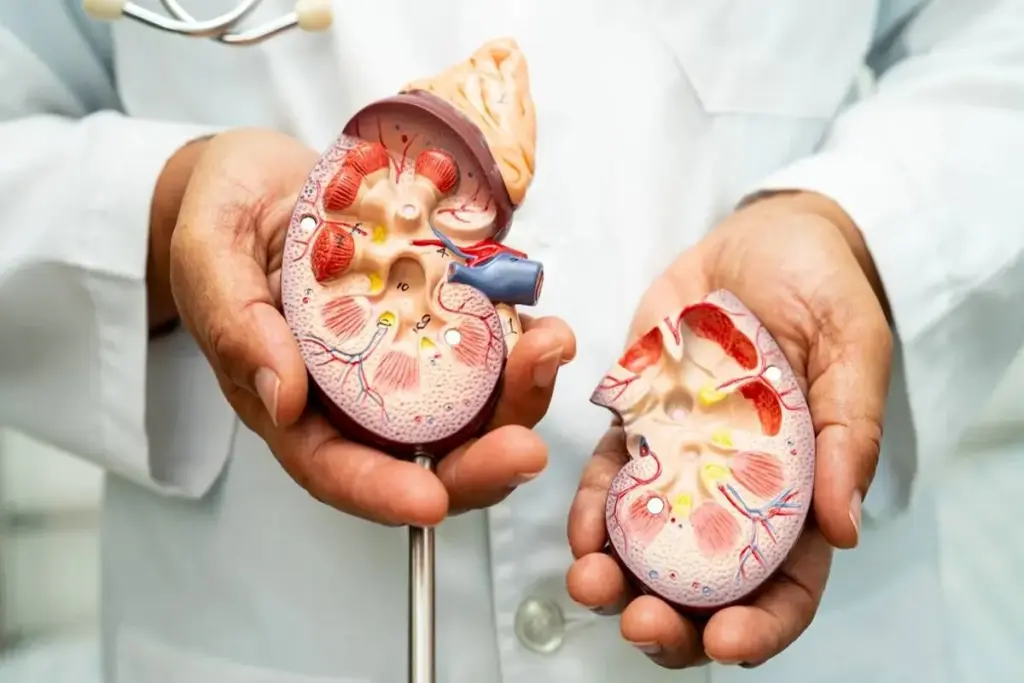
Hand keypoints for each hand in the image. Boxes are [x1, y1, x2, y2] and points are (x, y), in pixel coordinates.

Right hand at [165, 128, 574, 525]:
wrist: (258, 177)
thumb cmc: (222, 215)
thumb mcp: (210, 253)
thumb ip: (235, 324)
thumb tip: (282, 398)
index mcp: (289, 399)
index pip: (333, 467)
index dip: (381, 493)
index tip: (429, 501)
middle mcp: (353, 393)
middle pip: (421, 456)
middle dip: (480, 463)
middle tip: (527, 448)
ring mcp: (400, 358)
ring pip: (468, 409)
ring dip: (518, 397)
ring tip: (550, 350)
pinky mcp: (433, 319)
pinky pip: (485, 348)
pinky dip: (520, 344)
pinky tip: (543, 323)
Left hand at [566, 192, 891, 667]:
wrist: (760, 237)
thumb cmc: (823, 288)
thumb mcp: (852, 349)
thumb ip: (851, 432)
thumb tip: (845, 527)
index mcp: (802, 489)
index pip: (787, 583)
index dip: (761, 625)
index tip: (726, 642)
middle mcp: (737, 489)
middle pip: (705, 581)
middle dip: (671, 617)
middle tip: (639, 623)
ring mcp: (683, 460)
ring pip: (646, 541)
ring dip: (615, 574)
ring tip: (590, 582)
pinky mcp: (638, 423)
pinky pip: (608, 478)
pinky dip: (590, 509)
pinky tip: (577, 529)